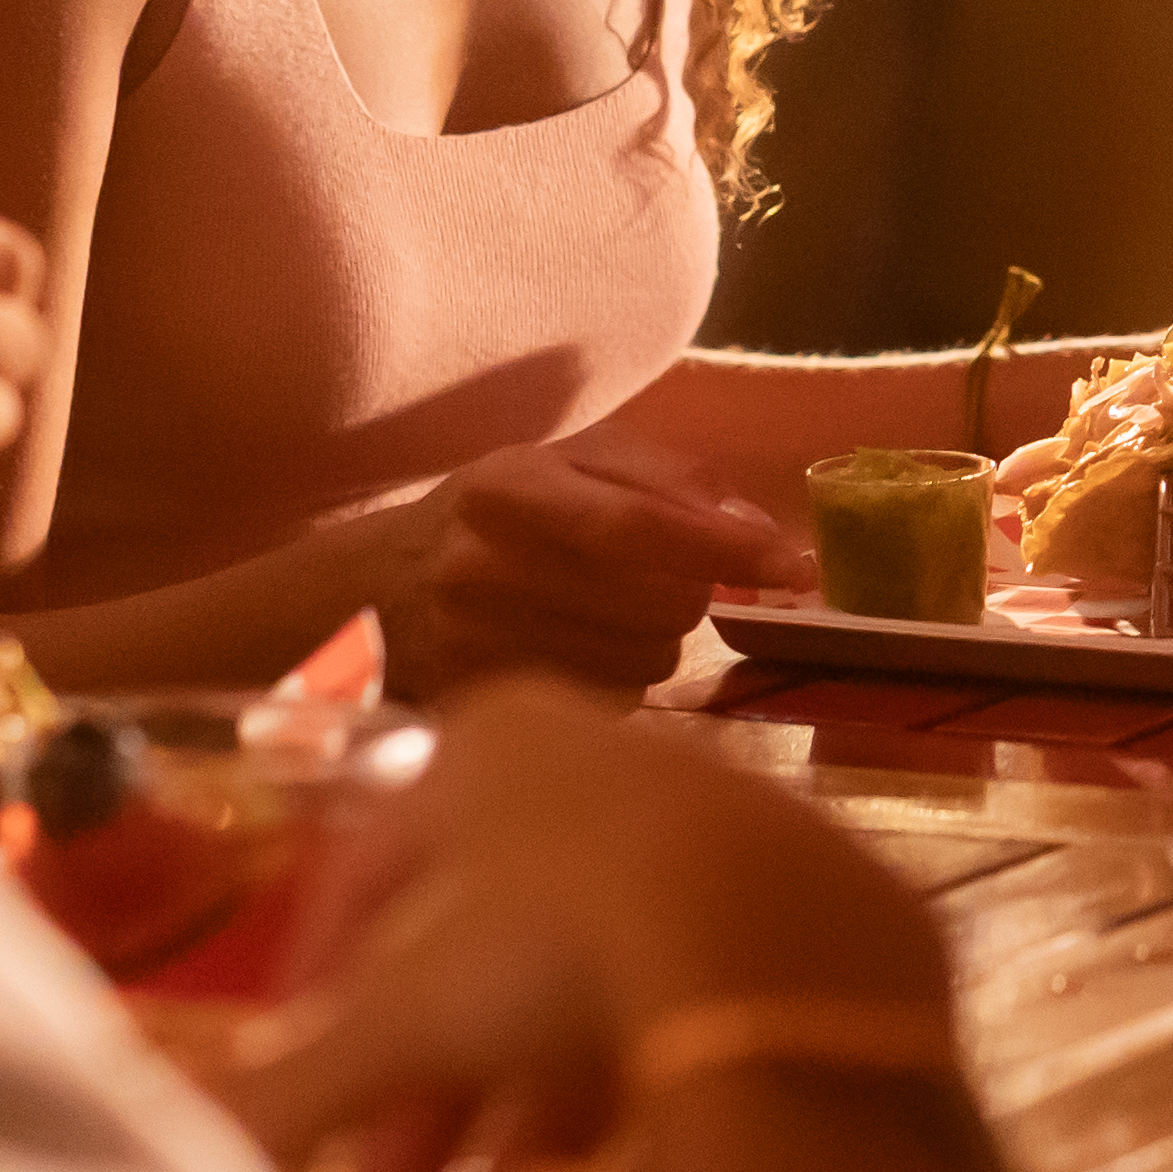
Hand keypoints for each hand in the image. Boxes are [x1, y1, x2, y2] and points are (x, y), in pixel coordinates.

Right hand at [217, 686, 956, 1171]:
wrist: (787, 961)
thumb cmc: (556, 954)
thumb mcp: (399, 1027)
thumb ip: (284, 1094)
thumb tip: (181, 1158)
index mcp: (492, 745)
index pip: (372, 868)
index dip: (325, 989)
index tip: (308, 1086)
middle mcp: (613, 753)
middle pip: (491, 938)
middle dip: (434, 1077)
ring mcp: (730, 819)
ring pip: (600, 974)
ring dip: (533, 1103)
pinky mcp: (825, 900)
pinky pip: (706, 993)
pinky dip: (648, 1082)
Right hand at [367, 433, 810, 693]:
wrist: (376, 593)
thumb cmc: (497, 518)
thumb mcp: (569, 463)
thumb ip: (671, 481)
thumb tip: (762, 530)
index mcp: (509, 487)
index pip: (634, 523)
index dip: (724, 546)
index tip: (796, 566)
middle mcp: (483, 566)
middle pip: (656, 602)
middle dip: (686, 593)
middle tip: (655, 579)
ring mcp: (476, 646)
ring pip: (644, 661)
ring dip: (655, 640)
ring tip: (605, 615)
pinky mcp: (483, 707)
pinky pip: (609, 705)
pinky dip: (619, 680)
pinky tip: (579, 653)